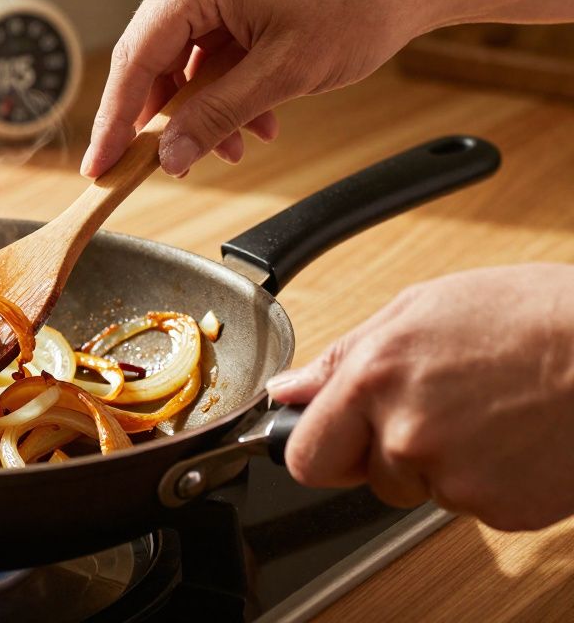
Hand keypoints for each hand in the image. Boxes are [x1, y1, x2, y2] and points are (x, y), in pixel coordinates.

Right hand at [81, 0, 431, 177]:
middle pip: (150, 61)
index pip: (136, 57)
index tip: (100, 164)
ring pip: (180, 65)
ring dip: (202, 112)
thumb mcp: (282, 74)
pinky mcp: (229, 1)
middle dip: (162, 121)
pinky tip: (254, 123)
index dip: (114, 119)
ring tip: (234, 148)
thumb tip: (169, 154)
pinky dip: (223, 95)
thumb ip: (216, 116)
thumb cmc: (357, 7)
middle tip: (148, 168)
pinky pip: (206, 57)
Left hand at [267, 264, 573, 530]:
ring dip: (446, 462)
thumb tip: (289, 390)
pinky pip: (475, 505)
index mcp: (374, 380)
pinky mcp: (502, 510)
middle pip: (369, 477)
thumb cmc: (532, 316)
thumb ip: (343, 357)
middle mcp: (408, 435)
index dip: (320, 447)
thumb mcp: (419, 310)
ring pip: (424, 489)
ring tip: (491, 412)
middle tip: (439, 410)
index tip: (334, 439)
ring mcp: (456, 479)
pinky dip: (492, 479)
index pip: (306, 455)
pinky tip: (517, 436)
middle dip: (388, 453)